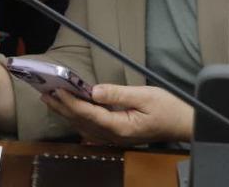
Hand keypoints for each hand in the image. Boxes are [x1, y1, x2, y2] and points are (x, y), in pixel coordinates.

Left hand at [43, 84, 194, 145]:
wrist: (183, 125)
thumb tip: (95, 91)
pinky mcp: (117, 133)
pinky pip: (92, 128)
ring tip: (51, 99)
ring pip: (84, 125)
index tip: (57, 91)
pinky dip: (78, 117)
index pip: (89, 113)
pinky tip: (69, 112)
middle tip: (45, 93)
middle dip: (62, 107)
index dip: (71, 102)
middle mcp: (114, 135)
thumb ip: (118, 94)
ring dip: (67, 112)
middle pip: (82, 121)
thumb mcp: (144, 96)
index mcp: (121, 127)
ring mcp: (115, 137)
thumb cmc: (168, 109)